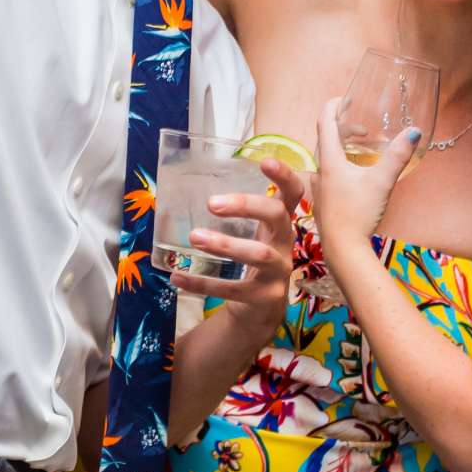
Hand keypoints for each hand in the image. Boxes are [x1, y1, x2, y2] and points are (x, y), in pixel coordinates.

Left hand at [171, 158, 303, 338]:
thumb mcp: (253, 234)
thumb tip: (188, 186)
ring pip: (258, 254)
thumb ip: (236, 213)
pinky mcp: (266, 296)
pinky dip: (202, 284)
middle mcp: (285, 243)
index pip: (293, 193)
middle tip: (211, 203)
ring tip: (194, 237)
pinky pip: (233, 289)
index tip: (265, 161)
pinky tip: (178, 278)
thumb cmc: (252, 260)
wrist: (260, 309)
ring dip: (224, 244)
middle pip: (277, 215)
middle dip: (246, 205)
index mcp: (280, 223)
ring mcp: (279, 271)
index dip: (284, 176)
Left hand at [313, 98, 415, 257]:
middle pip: (325, 139)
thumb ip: (398, 156)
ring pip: (326, 157)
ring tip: (361, 148)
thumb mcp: (381, 182)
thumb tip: (414, 132)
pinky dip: (340, 163)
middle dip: (342, 127)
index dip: (332, 106)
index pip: (324, 122)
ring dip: (341, 147)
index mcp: (329, 161)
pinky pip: (328, 172)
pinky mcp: (323, 200)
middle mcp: (319, 170)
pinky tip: (356, 175)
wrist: (343, 250)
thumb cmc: (358, 215)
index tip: (344, 98)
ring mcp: (319, 187)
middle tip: (362, 127)